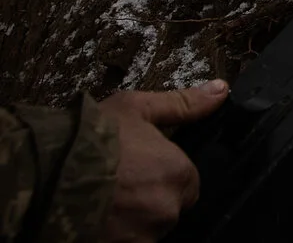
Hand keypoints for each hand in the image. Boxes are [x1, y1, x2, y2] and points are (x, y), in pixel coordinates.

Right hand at [101, 81, 227, 241]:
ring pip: (146, 230)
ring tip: (104, 202)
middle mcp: (167, 210)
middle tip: (119, 185)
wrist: (45, 174)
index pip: (187, 183)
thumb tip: (221, 90)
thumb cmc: (92, 138)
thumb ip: (183, 104)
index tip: (141, 170)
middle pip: (166, 209)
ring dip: (130, 221)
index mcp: (179, 175)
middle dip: (148, 200)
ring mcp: (142, 236)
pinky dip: (114, 235)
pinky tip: (96, 219)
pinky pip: (125, 242)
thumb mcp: (138, 109)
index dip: (163, 175)